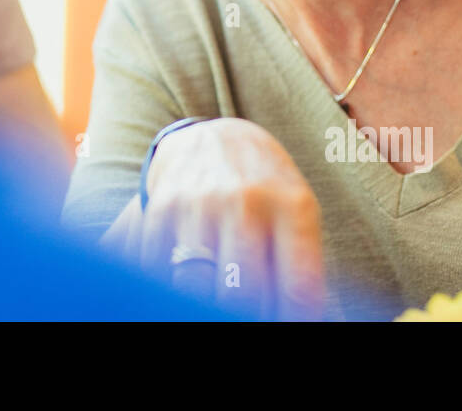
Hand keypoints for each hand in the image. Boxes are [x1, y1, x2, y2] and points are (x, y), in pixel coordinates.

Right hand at [112, 117, 323, 318]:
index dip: (291, 319)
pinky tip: (183, 282)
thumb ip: (300, 263)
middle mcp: (247, 199)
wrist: (217, 137)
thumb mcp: (296, 211)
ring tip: (213, 299)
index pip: (297, 286)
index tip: (284, 323)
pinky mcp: (163, 204)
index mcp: (292, 205)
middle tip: (244, 313)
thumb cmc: (265, 187)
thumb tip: (301, 318)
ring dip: (203, 302)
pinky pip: (159, 267)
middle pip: (242, 290)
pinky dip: (168, 285)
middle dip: (243, 315)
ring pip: (196, 283)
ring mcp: (201, 200)